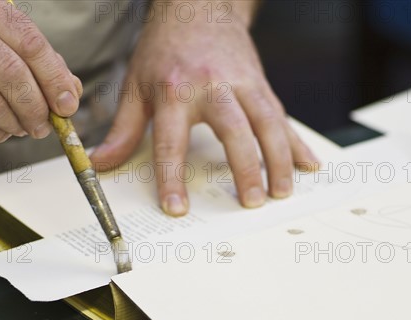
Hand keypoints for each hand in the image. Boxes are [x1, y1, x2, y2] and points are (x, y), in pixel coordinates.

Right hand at [0, 0, 81, 141]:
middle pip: (13, 77)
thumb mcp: (6, 42)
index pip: (32, 46)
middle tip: (46, 126)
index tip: (67, 105)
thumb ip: (43, 64)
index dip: (55, 80)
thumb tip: (71, 93)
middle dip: (38, 109)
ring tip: (23, 126)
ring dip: (17, 125)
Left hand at [90, 0, 316, 215]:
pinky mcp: (261, 84)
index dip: (172, 177)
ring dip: (279, 159)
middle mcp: (212, 86)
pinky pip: (282, 115)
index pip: (171, 141)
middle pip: (233, 130)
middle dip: (245, 167)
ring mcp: (242, 84)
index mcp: (174, 91)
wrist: (198, 7)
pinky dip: (296, 141)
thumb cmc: (165, 50)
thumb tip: (102, 162)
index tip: (177, 208)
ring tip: (281, 192)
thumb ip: (123, 129)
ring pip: (267, 122)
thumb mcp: (136, 86)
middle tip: (251, 201)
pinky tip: (309, 163)